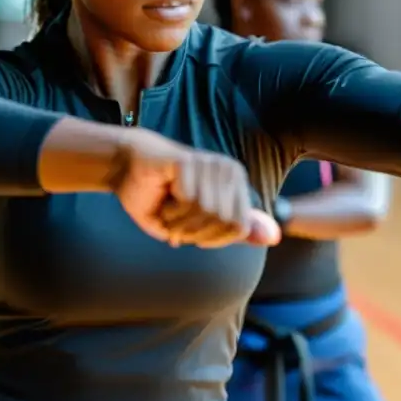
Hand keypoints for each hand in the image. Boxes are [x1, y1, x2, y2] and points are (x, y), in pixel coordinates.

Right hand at [109, 129, 279, 248]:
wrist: (126, 168)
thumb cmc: (159, 197)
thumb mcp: (201, 223)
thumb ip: (237, 229)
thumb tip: (275, 236)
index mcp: (236, 183)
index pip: (240, 227)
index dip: (213, 239)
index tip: (193, 230)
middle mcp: (230, 170)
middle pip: (225, 222)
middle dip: (194, 232)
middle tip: (176, 220)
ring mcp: (211, 163)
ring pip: (207, 213)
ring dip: (180, 222)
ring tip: (169, 207)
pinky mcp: (190, 161)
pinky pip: (189, 202)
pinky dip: (171, 210)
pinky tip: (163, 195)